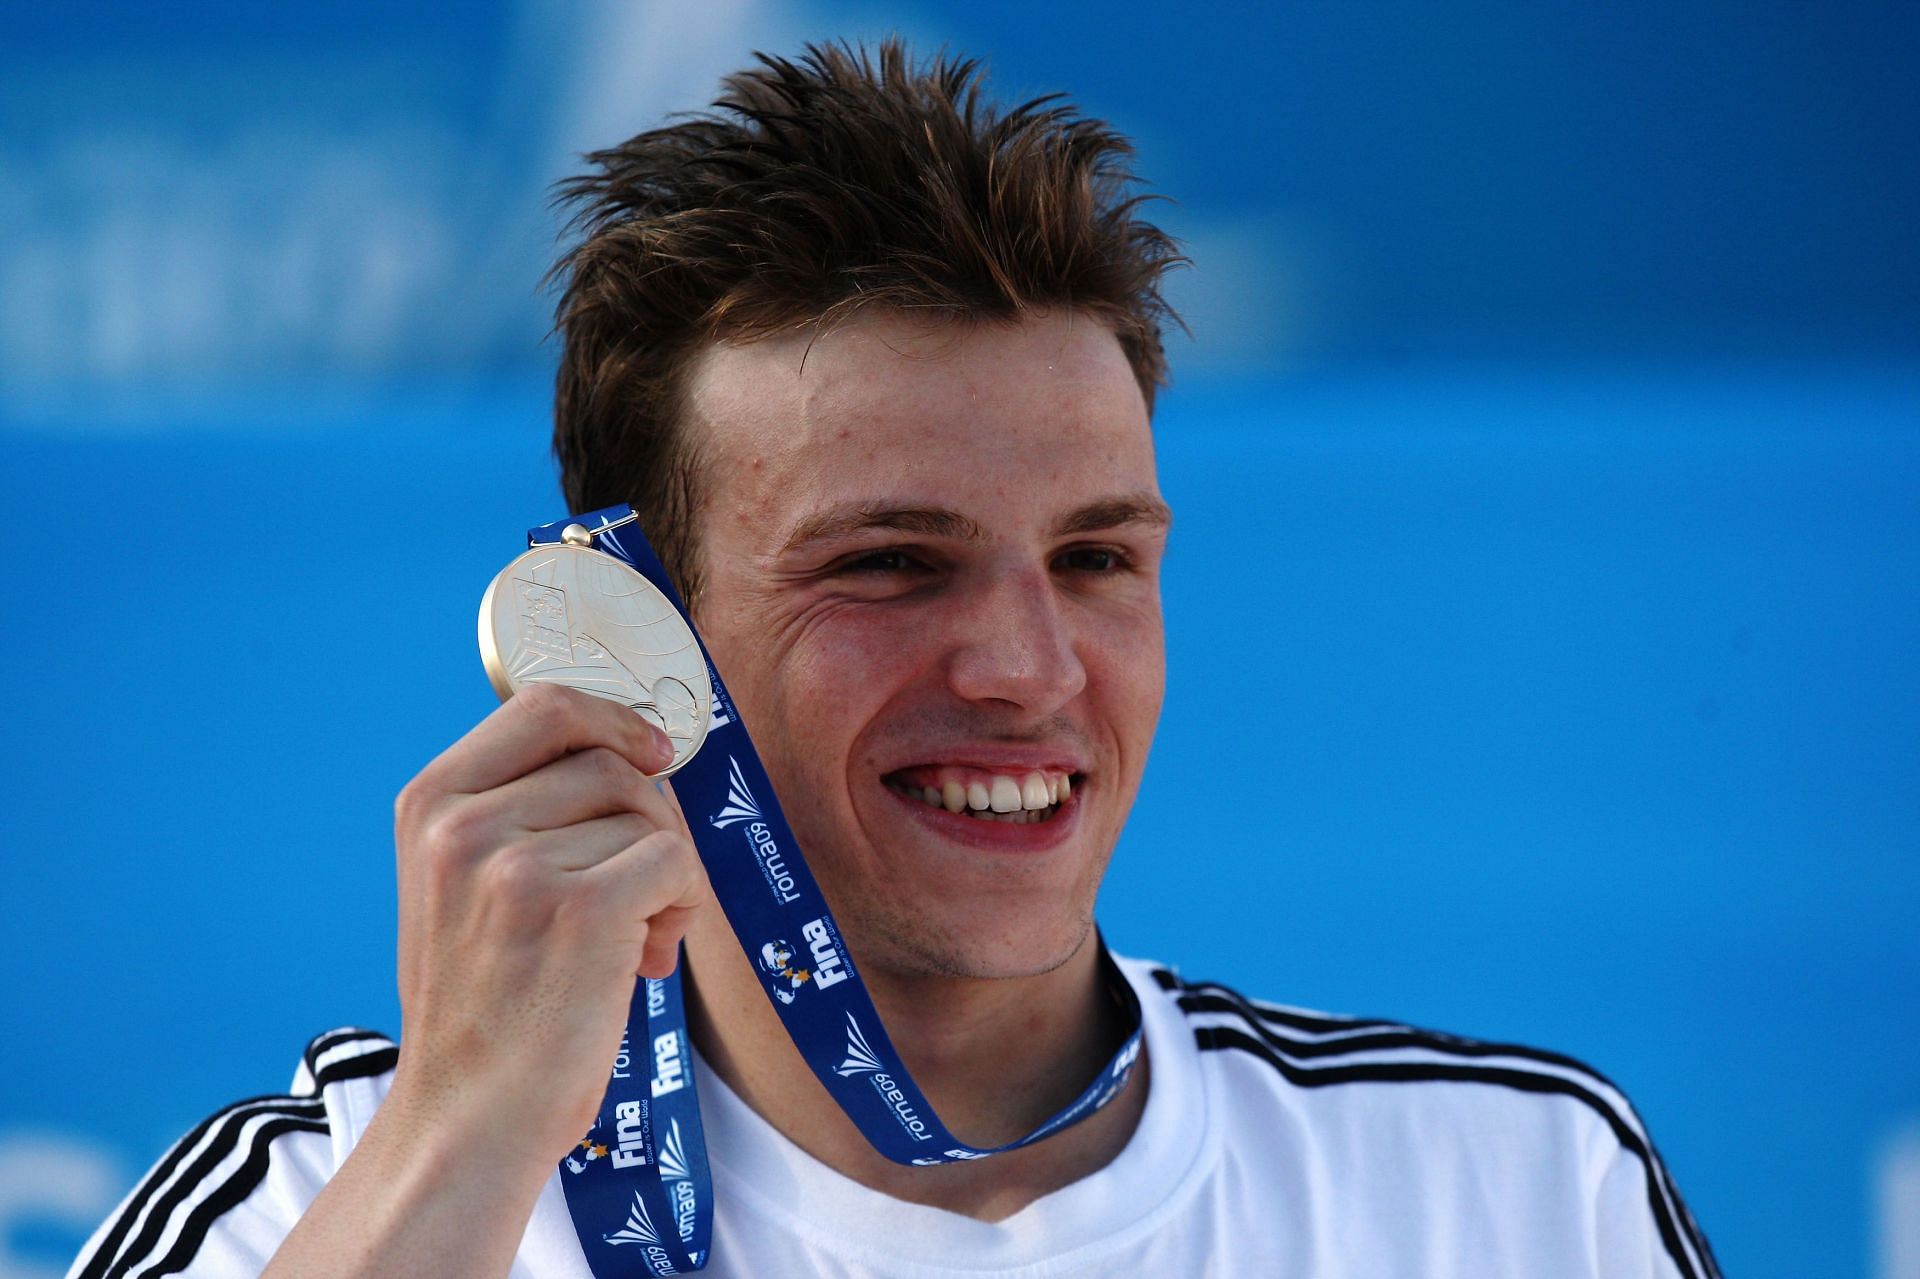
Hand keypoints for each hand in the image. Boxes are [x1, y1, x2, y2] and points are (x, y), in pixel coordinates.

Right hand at [386, 682, 709, 1166]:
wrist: (471, 1115)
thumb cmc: (487, 1002)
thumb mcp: (460, 883)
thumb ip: (518, 807)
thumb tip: (634, 747)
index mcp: (430, 802)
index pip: (544, 703)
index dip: (614, 719)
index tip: (650, 754)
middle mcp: (464, 824)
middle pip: (611, 763)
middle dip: (649, 822)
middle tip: (638, 896)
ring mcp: (518, 865)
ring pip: (650, 817)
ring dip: (665, 877)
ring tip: (629, 941)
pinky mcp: (582, 909)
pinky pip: (675, 863)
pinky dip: (683, 907)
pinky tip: (645, 959)